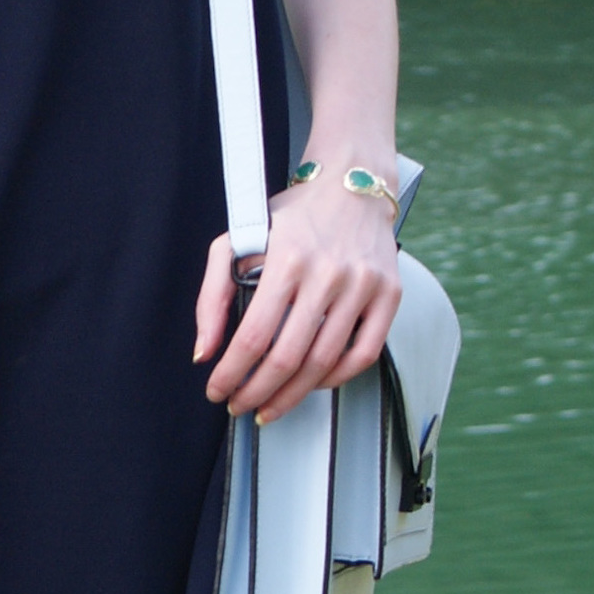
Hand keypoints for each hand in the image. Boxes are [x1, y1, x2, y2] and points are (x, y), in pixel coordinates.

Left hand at [194, 178, 403, 424]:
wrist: (350, 187)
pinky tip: (311, 385)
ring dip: (292, 396)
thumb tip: (205, 351)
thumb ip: (213, 296)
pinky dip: (335, 379)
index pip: (254, 335)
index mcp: (287, 258)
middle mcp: (328, 273)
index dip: (232, 373)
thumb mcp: (237, 241)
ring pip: (324, 363)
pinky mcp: (389, 294)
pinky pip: (364, 354)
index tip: (217, 389)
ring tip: (270, 406)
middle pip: (288, 357)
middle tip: (240, 405)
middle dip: (257, 392)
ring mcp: (363, 285)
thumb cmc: (292, 218)